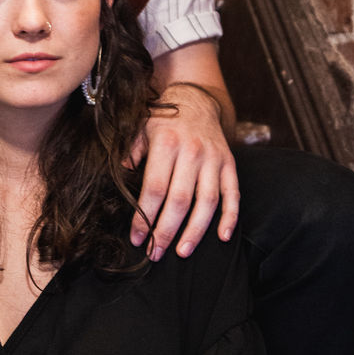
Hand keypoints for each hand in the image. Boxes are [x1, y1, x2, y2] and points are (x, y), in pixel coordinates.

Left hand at [131, 83, 239, 257]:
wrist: (195, 101)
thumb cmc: (161, 121)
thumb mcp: (138, 130)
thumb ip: (129, 154)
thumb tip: (120, 178)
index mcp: (167, 144)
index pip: (155, 189)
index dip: (145, 217)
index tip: (137, 238)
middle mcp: (193, 152)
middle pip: (180, 201)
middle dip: (166, 231)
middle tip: (155, 253)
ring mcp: (214, 159)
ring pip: (207, 202)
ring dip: (195, 231)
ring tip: (182, 251)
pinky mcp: (230, 164)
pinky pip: (233, 194)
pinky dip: (231, 217)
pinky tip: (223, 237)